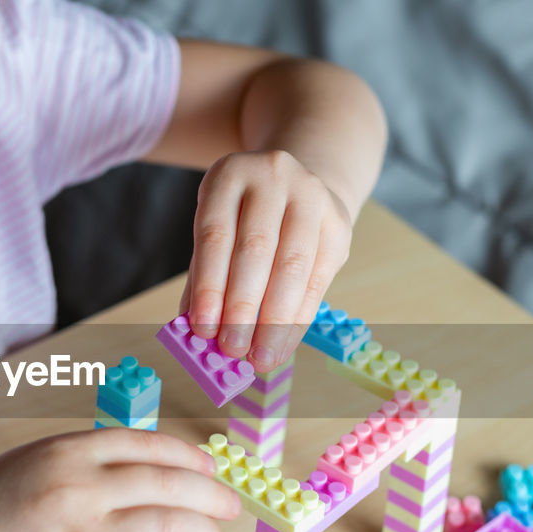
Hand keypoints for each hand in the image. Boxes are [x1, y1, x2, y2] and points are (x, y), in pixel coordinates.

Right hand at [0, 428, 240, 531]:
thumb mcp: (31, 462)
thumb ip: (83, 462)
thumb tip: (145, 470)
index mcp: (68, 451)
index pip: (150, 445)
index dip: (190, 459)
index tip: (210, 472)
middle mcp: (77, 487)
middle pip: (169, 483)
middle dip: (211, 496)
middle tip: (230, 508)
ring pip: (167, 527)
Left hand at [180, 149, 353, 371]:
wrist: (299, 185)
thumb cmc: (244, 217)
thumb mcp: (216, 228)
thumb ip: (202, 275)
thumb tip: (193, 331)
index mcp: (230, 175)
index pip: (216, 234)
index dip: (208, 285)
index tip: (201, 329)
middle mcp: (273, 177)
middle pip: (256, 249)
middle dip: (242, 307)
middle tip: (231, 349)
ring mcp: (312, 196)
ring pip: (293, 266)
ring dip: (275, 320)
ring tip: (259, 357)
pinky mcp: (339, 224)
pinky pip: (318, 280)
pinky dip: (298, 320)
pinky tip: (282, 345)